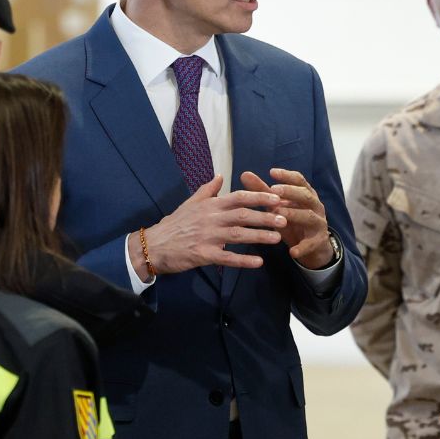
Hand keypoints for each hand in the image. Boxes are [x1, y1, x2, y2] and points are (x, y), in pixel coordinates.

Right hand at [142, 176, 284, 274]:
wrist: (154, 245)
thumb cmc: (174, 224)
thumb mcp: (190, 203)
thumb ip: (207, 190)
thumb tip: (219, 176)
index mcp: (210, 205)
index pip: (238, 197)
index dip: (259, 197)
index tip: (277, 198)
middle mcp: (211, 218)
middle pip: (243, 215)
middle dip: (265, 216)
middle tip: (285, 218)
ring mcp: (208, 237)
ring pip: (239, 235)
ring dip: (259, 236)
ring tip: (278, 238)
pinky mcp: (204, 255)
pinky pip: (227, 258)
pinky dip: (243, 260)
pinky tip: (258, 262)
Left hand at [240, 169, 332, 267]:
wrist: (311, 246)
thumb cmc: (292, 221)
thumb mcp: (277, 206)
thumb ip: (262, 191)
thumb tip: (244, 174)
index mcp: (306, 195)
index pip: (299, 180)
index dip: (287, 176)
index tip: (272, 172)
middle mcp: (315, 206)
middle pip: (306, 196)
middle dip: (291, 192)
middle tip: (274, 190)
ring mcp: (318, 223)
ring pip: (308, 217)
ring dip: (294, 214)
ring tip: (279, 213)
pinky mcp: (319, 241)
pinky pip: (311, 244)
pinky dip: (302, 247)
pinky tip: (292, 252)